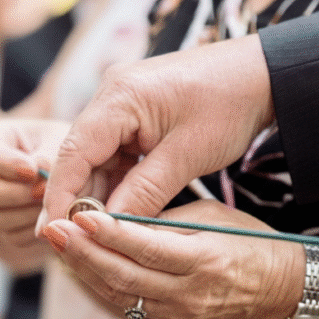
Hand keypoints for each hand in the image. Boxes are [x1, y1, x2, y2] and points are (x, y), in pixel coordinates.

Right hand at [0, 118, 70, 247]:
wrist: (78, 169)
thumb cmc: (64, 145)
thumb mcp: (59, 139)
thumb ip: (48, 155)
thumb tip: (39, 174)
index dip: (6, 164)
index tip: (33, 170)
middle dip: (12, 193)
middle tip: (42, 191)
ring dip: (25, 213)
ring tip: (51, 204)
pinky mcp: (7, 228)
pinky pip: (13, 236)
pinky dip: (34, 230)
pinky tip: (51, 217)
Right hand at [38, 34, 273, 230]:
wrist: (264, 75)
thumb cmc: (230, 106)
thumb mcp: (187, 156)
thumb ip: (144, 193)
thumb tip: (108, 230)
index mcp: (119, 96)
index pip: (73, 153)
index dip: (60, 197)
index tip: (55, 233)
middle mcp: (111, 95)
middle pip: (79, 157)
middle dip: (77, 200)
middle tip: (73, 244)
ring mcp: (122, 103)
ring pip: (97, 159)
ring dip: (98, 195)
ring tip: (96, 236)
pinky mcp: (135, 114)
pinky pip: (116, 154)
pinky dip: (117, 183)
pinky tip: (119, 212)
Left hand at [40, 199, 300, 318]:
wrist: (283, 292)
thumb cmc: (252, 243)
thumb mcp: (215, 219)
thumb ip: (167, 220)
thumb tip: (117, 215)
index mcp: (204, 260)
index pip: (146, 247)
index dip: (108, 233)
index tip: (77, 215)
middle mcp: (188, 293)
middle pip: (124, 275)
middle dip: (83, 252)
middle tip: (51, 228)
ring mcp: (178, 313)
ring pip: (120, 293)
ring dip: (84, 269)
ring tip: (58, 243)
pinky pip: (128, 304)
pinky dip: (100, 284)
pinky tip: (81, 264)